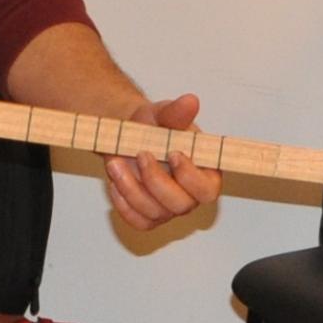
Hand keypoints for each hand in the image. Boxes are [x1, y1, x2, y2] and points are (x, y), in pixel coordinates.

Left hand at [103, 92, 225, 231]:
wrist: (130, 135)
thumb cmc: (154, 126)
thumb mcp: (163, 114)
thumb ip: (177, 112)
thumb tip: (191, 101)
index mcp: (205, 173)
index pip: (208, 190)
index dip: (191, 177)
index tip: (172, 153)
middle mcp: (190, 195)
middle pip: (181, 205)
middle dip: (156, 181)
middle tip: (140, 153)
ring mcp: (169, 209)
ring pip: (154, 213)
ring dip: (131, 189)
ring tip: (116, 162)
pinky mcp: (148, 216)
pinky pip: (137, 221)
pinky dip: (122, 203)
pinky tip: (114, 181)